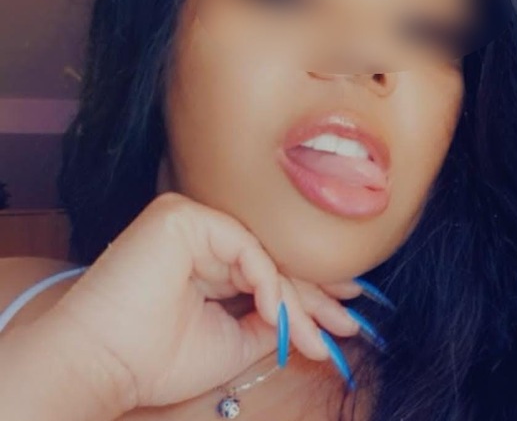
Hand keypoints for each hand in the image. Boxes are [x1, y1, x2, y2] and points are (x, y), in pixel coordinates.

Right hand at [42, 192, 366, 414]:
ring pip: (262, 255)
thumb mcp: (232, 340)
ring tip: (325, 330)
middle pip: (271, 259)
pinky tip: (279, 314)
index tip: (342, 312)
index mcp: (208, 257)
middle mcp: (202, 232)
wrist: (104, 364)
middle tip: (348, 319)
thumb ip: (269, 320)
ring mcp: (193, 220)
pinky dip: (265, 281)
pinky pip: (242, 247)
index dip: (306, 292)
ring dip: (295, 298)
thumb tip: (307, 317)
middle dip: (312, 295)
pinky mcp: (182, 217)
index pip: (268, 268)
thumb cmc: (157, 356)